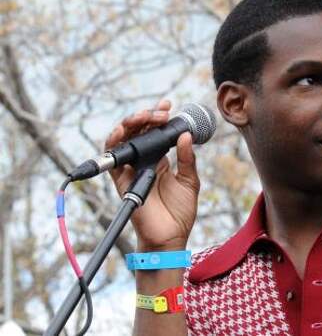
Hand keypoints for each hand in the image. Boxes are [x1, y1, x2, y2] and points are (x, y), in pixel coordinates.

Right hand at [105, 100, 199, 250]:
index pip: (155, 132)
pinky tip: (122, 131)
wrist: (171, 236)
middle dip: (147, 116)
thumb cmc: (181, 212)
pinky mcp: (121, 181)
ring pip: (123, 140)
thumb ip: (187, 158)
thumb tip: (186, 135)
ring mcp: (131, 170)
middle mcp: (144, 161)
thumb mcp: (190, 181)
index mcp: (160, 159)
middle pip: (138, 131)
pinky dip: (114, 143)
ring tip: (144, 116)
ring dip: (131, 123)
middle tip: (161, 112)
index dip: (158, 116)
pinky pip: (112, 159)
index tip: (168, 104)